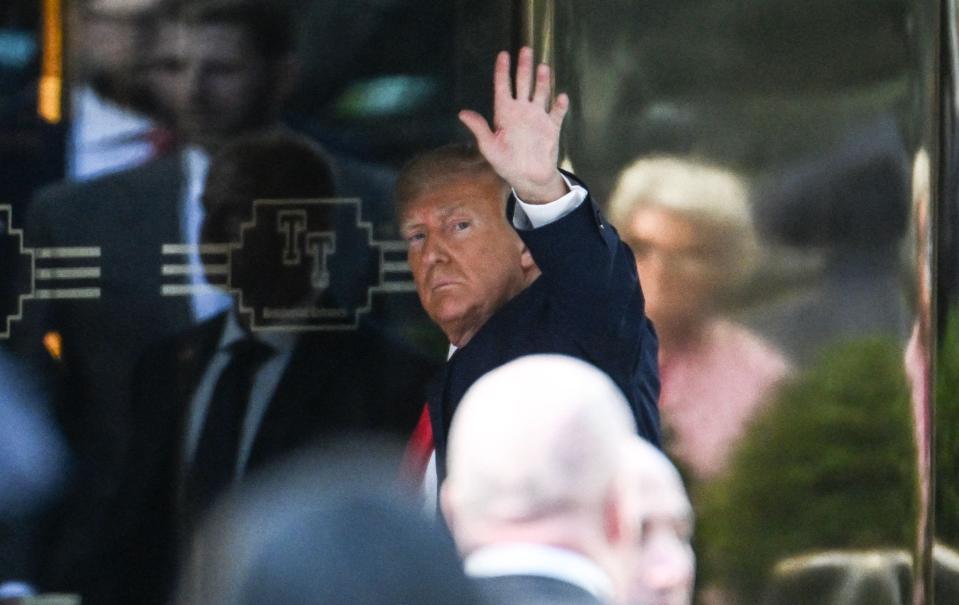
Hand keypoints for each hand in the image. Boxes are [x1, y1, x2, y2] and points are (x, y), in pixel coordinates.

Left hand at [458, 47, 569, 203]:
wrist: (528, 178)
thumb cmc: (506, 163)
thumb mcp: (489, 147)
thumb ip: (479, 128)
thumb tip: (462, 113)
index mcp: (505, 113)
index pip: (503, 87)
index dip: (502, 71)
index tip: (503, 55)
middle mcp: (521, 110)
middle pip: (523, 83)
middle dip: (524, 67)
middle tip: (525, 50)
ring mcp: (537, 117)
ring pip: (540, 93)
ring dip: (542, 81)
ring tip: (543, 67)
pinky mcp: (551, 127)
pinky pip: (557, 113)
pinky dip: (560, 106)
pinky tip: (560, 98)